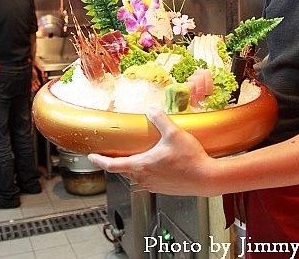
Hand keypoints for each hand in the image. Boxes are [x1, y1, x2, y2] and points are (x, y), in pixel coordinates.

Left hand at [88, 108, 216, 195]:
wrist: (206, 178)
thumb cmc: (190, 159)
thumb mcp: (174, 133)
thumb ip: (160, 119)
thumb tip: (151, 110)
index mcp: (142, 165)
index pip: (113, 165)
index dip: (99, 161)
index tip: (91, 156)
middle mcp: (144, 178)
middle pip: (123, 170)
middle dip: (115, 162)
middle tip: (111, 154)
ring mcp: (153, 185)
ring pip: (135, 176)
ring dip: (131, 167)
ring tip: (134, 156)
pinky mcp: (163, 188)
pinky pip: (147, 180)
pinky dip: (145, 171)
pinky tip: (155, 163)